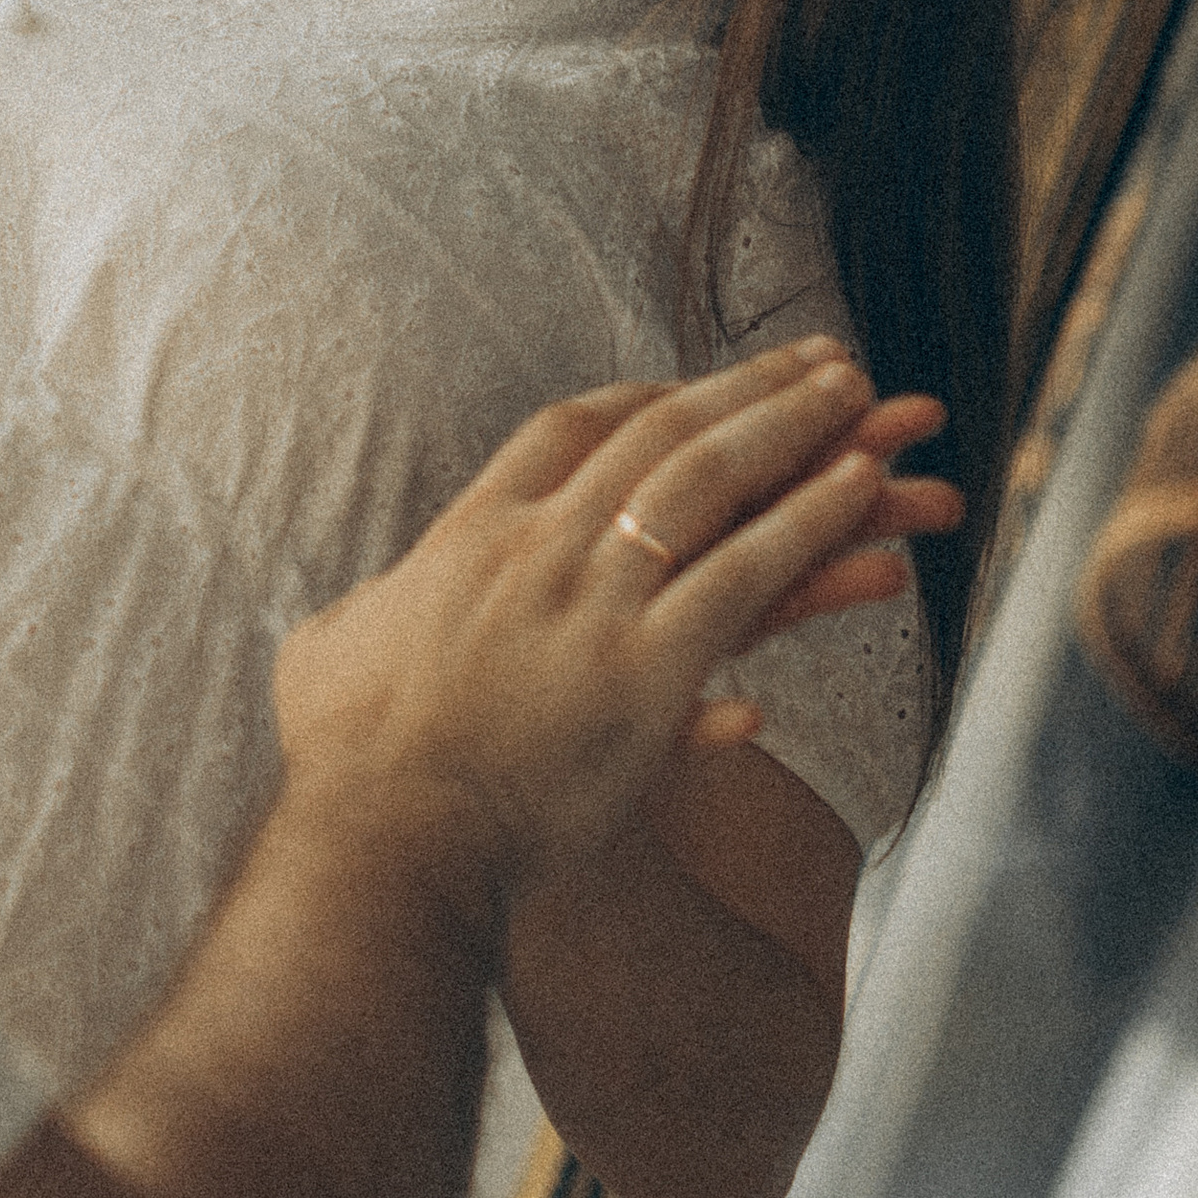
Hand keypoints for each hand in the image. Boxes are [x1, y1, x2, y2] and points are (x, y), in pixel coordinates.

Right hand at [274, 341, 958, 900]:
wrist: (384, 838)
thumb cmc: (346, 764)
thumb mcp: (330, 654)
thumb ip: (357, 618)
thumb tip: (353, 617)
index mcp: (469, 534)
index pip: (570, 432)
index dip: (645, 400)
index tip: (697, 387)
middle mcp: (539, 548)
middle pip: (660, 435)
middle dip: (746, 389)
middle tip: (819, 359)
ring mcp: (595, 605)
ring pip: (713, 486)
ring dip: (796, 432)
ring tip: (866, 399)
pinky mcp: (647, 671)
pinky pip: (748, 577)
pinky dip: (809, 526)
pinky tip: (863, 494)